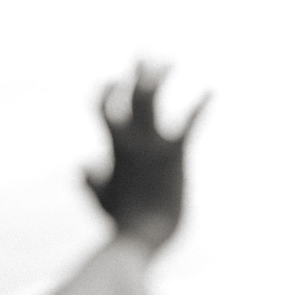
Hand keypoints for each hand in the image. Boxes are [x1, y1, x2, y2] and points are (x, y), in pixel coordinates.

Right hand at [86, 64, 202, 251]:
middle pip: (126, 94)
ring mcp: (149, 145)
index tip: (114, 78)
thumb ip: (91, 180)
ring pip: (148, 97)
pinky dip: (200, 105)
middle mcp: (128, 140)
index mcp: (113, 148)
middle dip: (136, 72)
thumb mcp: (101, 199)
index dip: (107, 89)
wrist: (138, 239)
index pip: (103, 106)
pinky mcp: (173, 155)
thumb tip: (83, 165)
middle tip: (146, 54)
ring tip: (169, 61)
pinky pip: (187, 122)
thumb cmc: (124, 224)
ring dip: (158, 76)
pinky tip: (211, 90)